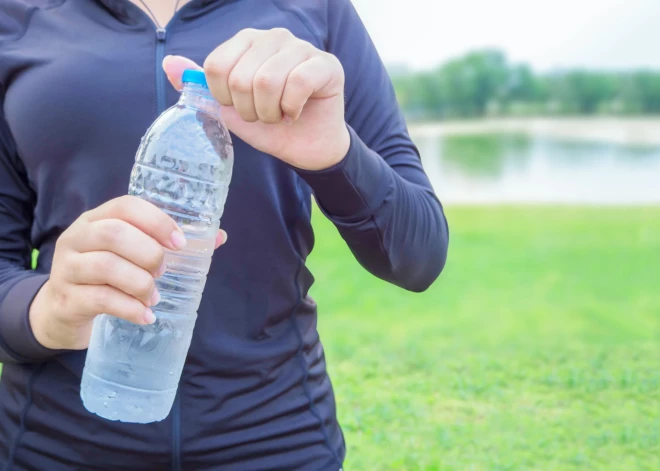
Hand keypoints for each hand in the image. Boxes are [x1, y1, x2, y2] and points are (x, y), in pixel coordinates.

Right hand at [29, 196, 226, 350]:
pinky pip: (100, 299)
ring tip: (154, 296)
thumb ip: (170, 244)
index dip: (156, 221)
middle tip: (163, 271)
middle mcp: (78, 237)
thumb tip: (218, 236)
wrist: (63, 310)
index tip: (179, 243)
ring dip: (140, 283)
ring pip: (105, 266)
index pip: (126, 206)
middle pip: (114, 234)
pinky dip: (129, 309)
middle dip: (148, 253)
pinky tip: (146, 315)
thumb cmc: (108, 275)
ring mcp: (67, 268)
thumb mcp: (131, 254)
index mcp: (97, 219)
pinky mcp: (66, 299)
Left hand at [163, 28, 350, 170]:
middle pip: (240, 77)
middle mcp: (274, 37)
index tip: (240, 107)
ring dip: (270, 112)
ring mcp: (302, 47)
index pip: (216, 66)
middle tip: (263, 115)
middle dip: (249, 110)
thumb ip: (201, 86)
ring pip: (268, 81)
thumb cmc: (269, 126)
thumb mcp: (229, 109)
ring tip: (279, 115)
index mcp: (247, 42)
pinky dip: (291, 109)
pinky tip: (296, 112)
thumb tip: (169, 64)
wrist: (307, 148)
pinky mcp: (326, 64)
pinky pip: (297, 84)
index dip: (224, 98)